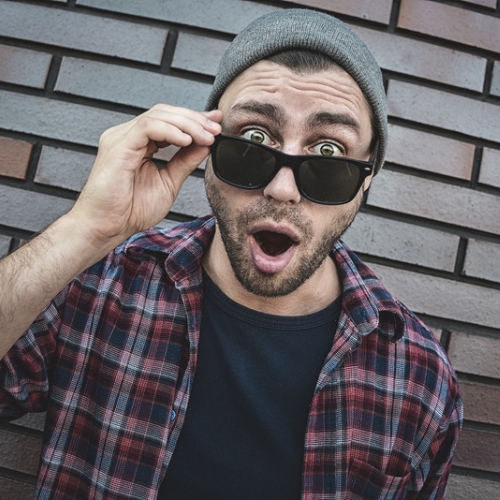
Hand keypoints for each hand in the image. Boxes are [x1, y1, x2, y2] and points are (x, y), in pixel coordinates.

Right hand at [69, 104, 221, 250]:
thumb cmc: (130, 210)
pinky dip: (170, 131)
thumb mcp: (168, 183)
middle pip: (165, 113)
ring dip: (187, 124)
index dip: (194, 120)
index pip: (169, 121)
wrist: (107, 228)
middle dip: (194, 119)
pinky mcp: (117, 146)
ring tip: (206, 137)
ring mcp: (121, 138)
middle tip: (216, 129)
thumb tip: (205, 145)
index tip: (217, 125)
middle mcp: (128, 136)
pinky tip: (186, 140)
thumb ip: (184, 162)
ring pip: (158, 115)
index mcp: (139, 144)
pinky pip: (147, 127)